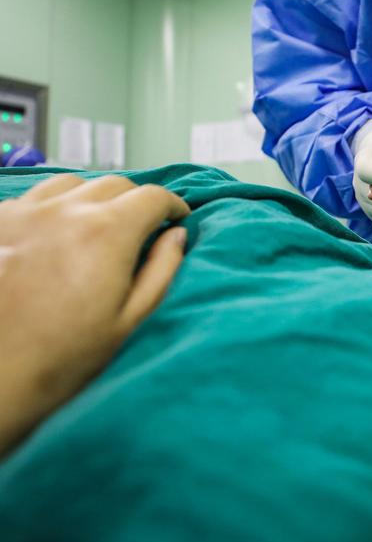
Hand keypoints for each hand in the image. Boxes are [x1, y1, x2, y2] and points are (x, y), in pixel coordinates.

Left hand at [0, 174, 189, 456]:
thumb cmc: (62, 358)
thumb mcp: (131, 319)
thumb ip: (162, 269)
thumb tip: (176, 235)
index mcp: (107, 233)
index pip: (153, 197)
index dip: (172, 205)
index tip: (176, 217)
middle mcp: (65, 212)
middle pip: (115, 184)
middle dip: (136, 200)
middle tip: (141, 225)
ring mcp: (24, 214)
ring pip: (73, 184)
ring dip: (94, 197)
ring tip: (97, 224)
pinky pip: (33, 198)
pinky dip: (54, 206)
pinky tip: (56, 232)